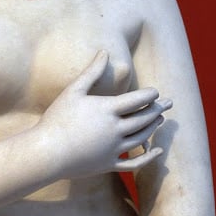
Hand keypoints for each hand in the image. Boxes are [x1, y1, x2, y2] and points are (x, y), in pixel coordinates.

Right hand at [39, 50, 171, 177]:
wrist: (47, 152)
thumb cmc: (57, 118)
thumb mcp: (74, 90)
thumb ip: (92, 71)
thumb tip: (104, 51)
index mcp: (108, 110)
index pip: (137, 100)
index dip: (149, 95)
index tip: (155, 91)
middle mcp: (115, 130)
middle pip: (144, 118)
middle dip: (157, 109)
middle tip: (169, 103)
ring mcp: (114, 149)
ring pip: (142, 137)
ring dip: (153, 126)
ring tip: (160, 119)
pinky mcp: (109, 164)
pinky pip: (136, 163)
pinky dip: (149, 157)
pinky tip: (158, 151)